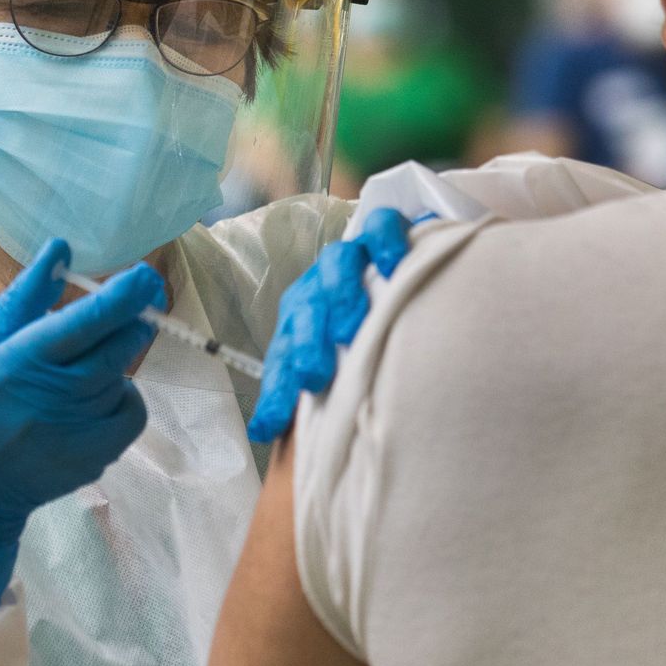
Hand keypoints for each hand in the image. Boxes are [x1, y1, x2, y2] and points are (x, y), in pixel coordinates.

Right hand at [0, 238, 165, 608]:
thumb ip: (23, 300)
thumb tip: (60, 250)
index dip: (122, 296)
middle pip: (118, 347)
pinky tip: (93, 397)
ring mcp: (80, 431)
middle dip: (133, 319)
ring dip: (116, 360)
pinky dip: (123, 396)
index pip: (85, 322)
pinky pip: (133, 411)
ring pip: (124, 376)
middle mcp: (55, 396)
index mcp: (20, 362)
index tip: (144, 275)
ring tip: (80, 367)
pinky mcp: (97, 457)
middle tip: (132, 303)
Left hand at [246, 208, 412, 442]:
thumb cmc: (365, 323)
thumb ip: (314, 394)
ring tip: (349, 330)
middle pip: (304, 311)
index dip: (275, 390)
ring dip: (338, 297)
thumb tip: (268, 437)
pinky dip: (384, 243)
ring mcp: (350, 257)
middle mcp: (319, 286)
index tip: (269, 427)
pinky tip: (392, 267)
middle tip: (313, 376)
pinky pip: (380, 228)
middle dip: (304, 345)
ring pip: (335, 267)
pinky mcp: (383, 233)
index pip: (282, 355)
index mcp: (301, 318)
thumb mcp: (339, 360)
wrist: (396, 258)